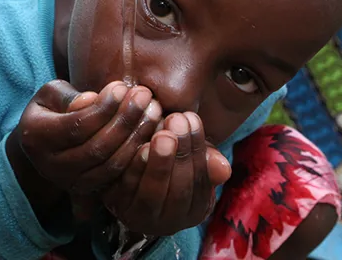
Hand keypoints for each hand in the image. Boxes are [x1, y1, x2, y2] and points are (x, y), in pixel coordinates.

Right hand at [9, 81, 161, 201]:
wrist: (44, 142)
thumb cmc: (52, 109)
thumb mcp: (51, 94)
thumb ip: (68, 96)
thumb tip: (91, 100)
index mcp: (36, 138)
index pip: (76, 126)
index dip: (103, 108)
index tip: (122, 87)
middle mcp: (51, 166)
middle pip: (96, 148)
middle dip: (125, 120)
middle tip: (145, 96)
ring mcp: (70, 183)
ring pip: (110, 165)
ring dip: (136, 137)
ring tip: (153, 110)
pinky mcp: (88, 190)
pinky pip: (118, 176)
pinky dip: (137, 155)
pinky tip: (152, 132)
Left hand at [103, 113, 232, 236]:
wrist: (127, 163)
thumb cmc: (168, 156)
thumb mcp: (189, 157)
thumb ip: (207, 161)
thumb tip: (225, 170)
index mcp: (194, 210)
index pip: (201, 185)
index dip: (198, 152)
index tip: (192, 119)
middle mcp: (169, 222)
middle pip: (179, 193)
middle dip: (181, 156)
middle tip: (177, 122)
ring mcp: (141, 218)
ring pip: (154, 195)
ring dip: (160, 163)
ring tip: (163, 135)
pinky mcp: (116, 206)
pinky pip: (127, 190)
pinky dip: (136, 168)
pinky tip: (141, 146)